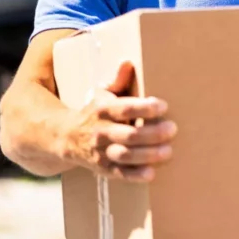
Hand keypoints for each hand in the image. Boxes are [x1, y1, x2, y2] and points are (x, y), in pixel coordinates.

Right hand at [62, 61, 176, 181]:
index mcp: (103, 110)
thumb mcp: (102, 93)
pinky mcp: (103, 168)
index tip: (163, 106)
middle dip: (152, 133)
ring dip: (148, 154)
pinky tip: (151, 173)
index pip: (125, 108)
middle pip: (129, 134)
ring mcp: (101, 152)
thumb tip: (127, 63)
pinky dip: (135, 175)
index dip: (144, 108)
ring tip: (168, 151)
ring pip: (125, 155)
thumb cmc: (95, 111)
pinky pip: (119, 173)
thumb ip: (118, 81)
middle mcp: (101, 132)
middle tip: (172, 129)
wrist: (66, 137)